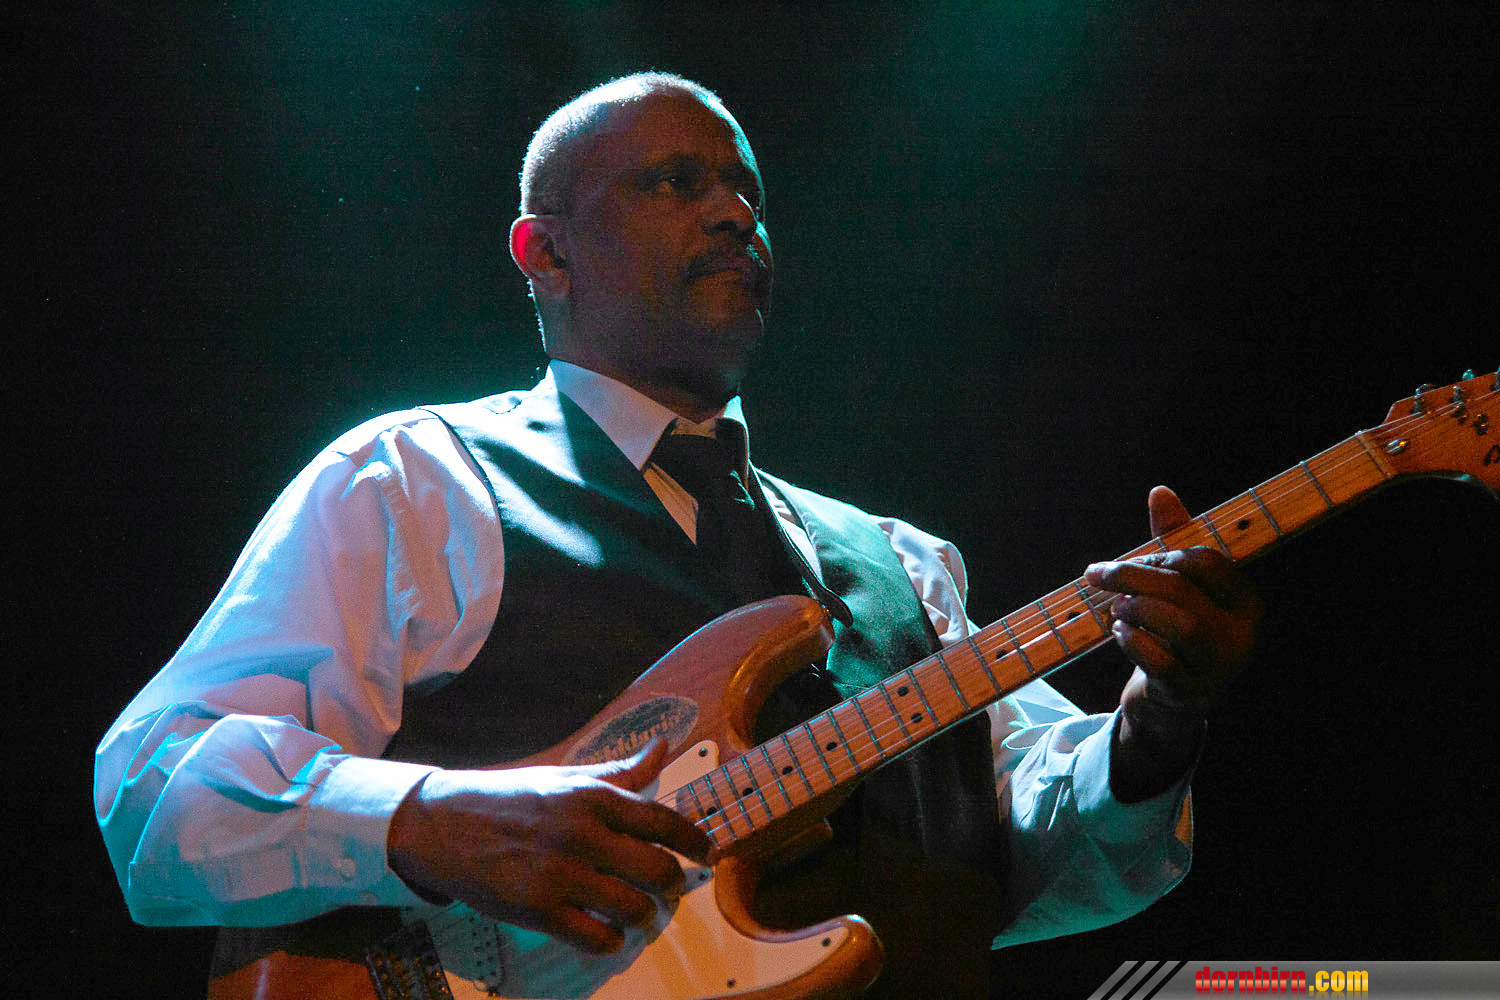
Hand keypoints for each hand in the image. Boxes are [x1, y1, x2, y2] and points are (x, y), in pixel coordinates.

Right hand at [387, 739, 711, 953]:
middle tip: (671, 890)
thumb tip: (662, 748)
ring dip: (646, 917)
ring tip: (641, 915)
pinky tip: (608, 934)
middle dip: (674, 886)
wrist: (442, 824)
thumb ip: (619, 772)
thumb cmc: (510, 799)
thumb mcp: (567, 778)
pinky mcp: (537, 908)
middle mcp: (583, 832)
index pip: (664, 821)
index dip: (695, 841)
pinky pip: (596, 937)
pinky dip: (611, 941)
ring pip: (634, 907)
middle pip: (658, 870)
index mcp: (594, 796)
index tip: (707, 853)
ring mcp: (561, 872)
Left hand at [1084, 486, 1261, 797]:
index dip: (1162, 553)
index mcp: (1244, 602)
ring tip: (1115, 608)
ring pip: (1178, 625)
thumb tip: (1160, 492)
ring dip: (1134, 609)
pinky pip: (1160, 661)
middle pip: (1183, 590)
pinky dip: (1132, 641)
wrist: (1170, 703)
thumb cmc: (1173, 633)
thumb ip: (1171, 540)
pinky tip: (1119, 632)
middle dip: (1133, 576)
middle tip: (1099, 574)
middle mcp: (1240, 635)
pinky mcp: (1189, 693)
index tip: (1134, 560)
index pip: (1207, 560)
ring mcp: (1218, 667)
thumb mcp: (1176, 586)